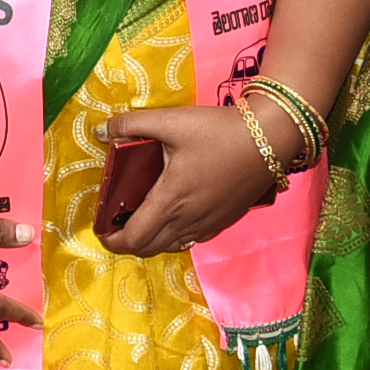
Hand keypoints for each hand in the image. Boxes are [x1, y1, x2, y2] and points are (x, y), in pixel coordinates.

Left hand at [96, 100, 288, 254]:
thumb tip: (100, 131)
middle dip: (128, 242)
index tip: (100, 229)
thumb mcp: (171, 121)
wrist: (269, 137)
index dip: (112, 240)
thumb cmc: (218, 130)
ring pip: (173, 246)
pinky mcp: (225, 220)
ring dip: (152, 240)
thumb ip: (131, 124)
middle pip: (150, 248)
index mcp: (171, 200)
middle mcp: (189, 220)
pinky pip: (193, 239)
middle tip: (116, 223)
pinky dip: (175, 235)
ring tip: (142, 218)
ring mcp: (210, 224)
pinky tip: (175, 214)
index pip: (134, 238)